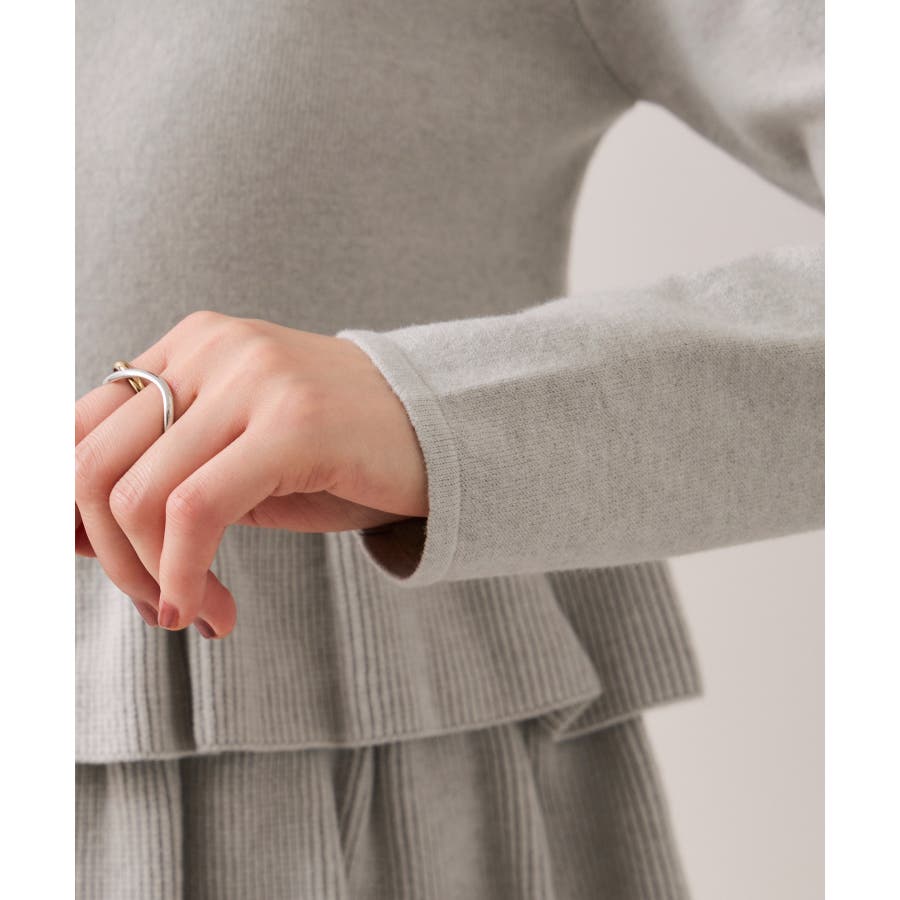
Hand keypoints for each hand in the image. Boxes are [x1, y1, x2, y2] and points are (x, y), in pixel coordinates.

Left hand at [75, 311, 427, 637]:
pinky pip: (196, 510)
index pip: (78, 430)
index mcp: (191, 346)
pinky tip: (216, 611)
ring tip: (194, 612)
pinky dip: (186, 575)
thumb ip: (161, 478)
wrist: (443, 436)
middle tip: (157, 607)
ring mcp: (255, 378)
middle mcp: (214, 348)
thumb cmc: (338, 456)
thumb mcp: (236, 461)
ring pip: (138, 495)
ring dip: (153, 579)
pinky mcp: (293, 422)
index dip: (70, 515)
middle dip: (112, 560)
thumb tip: (69, 535)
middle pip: (94, 466)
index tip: (112, 571)